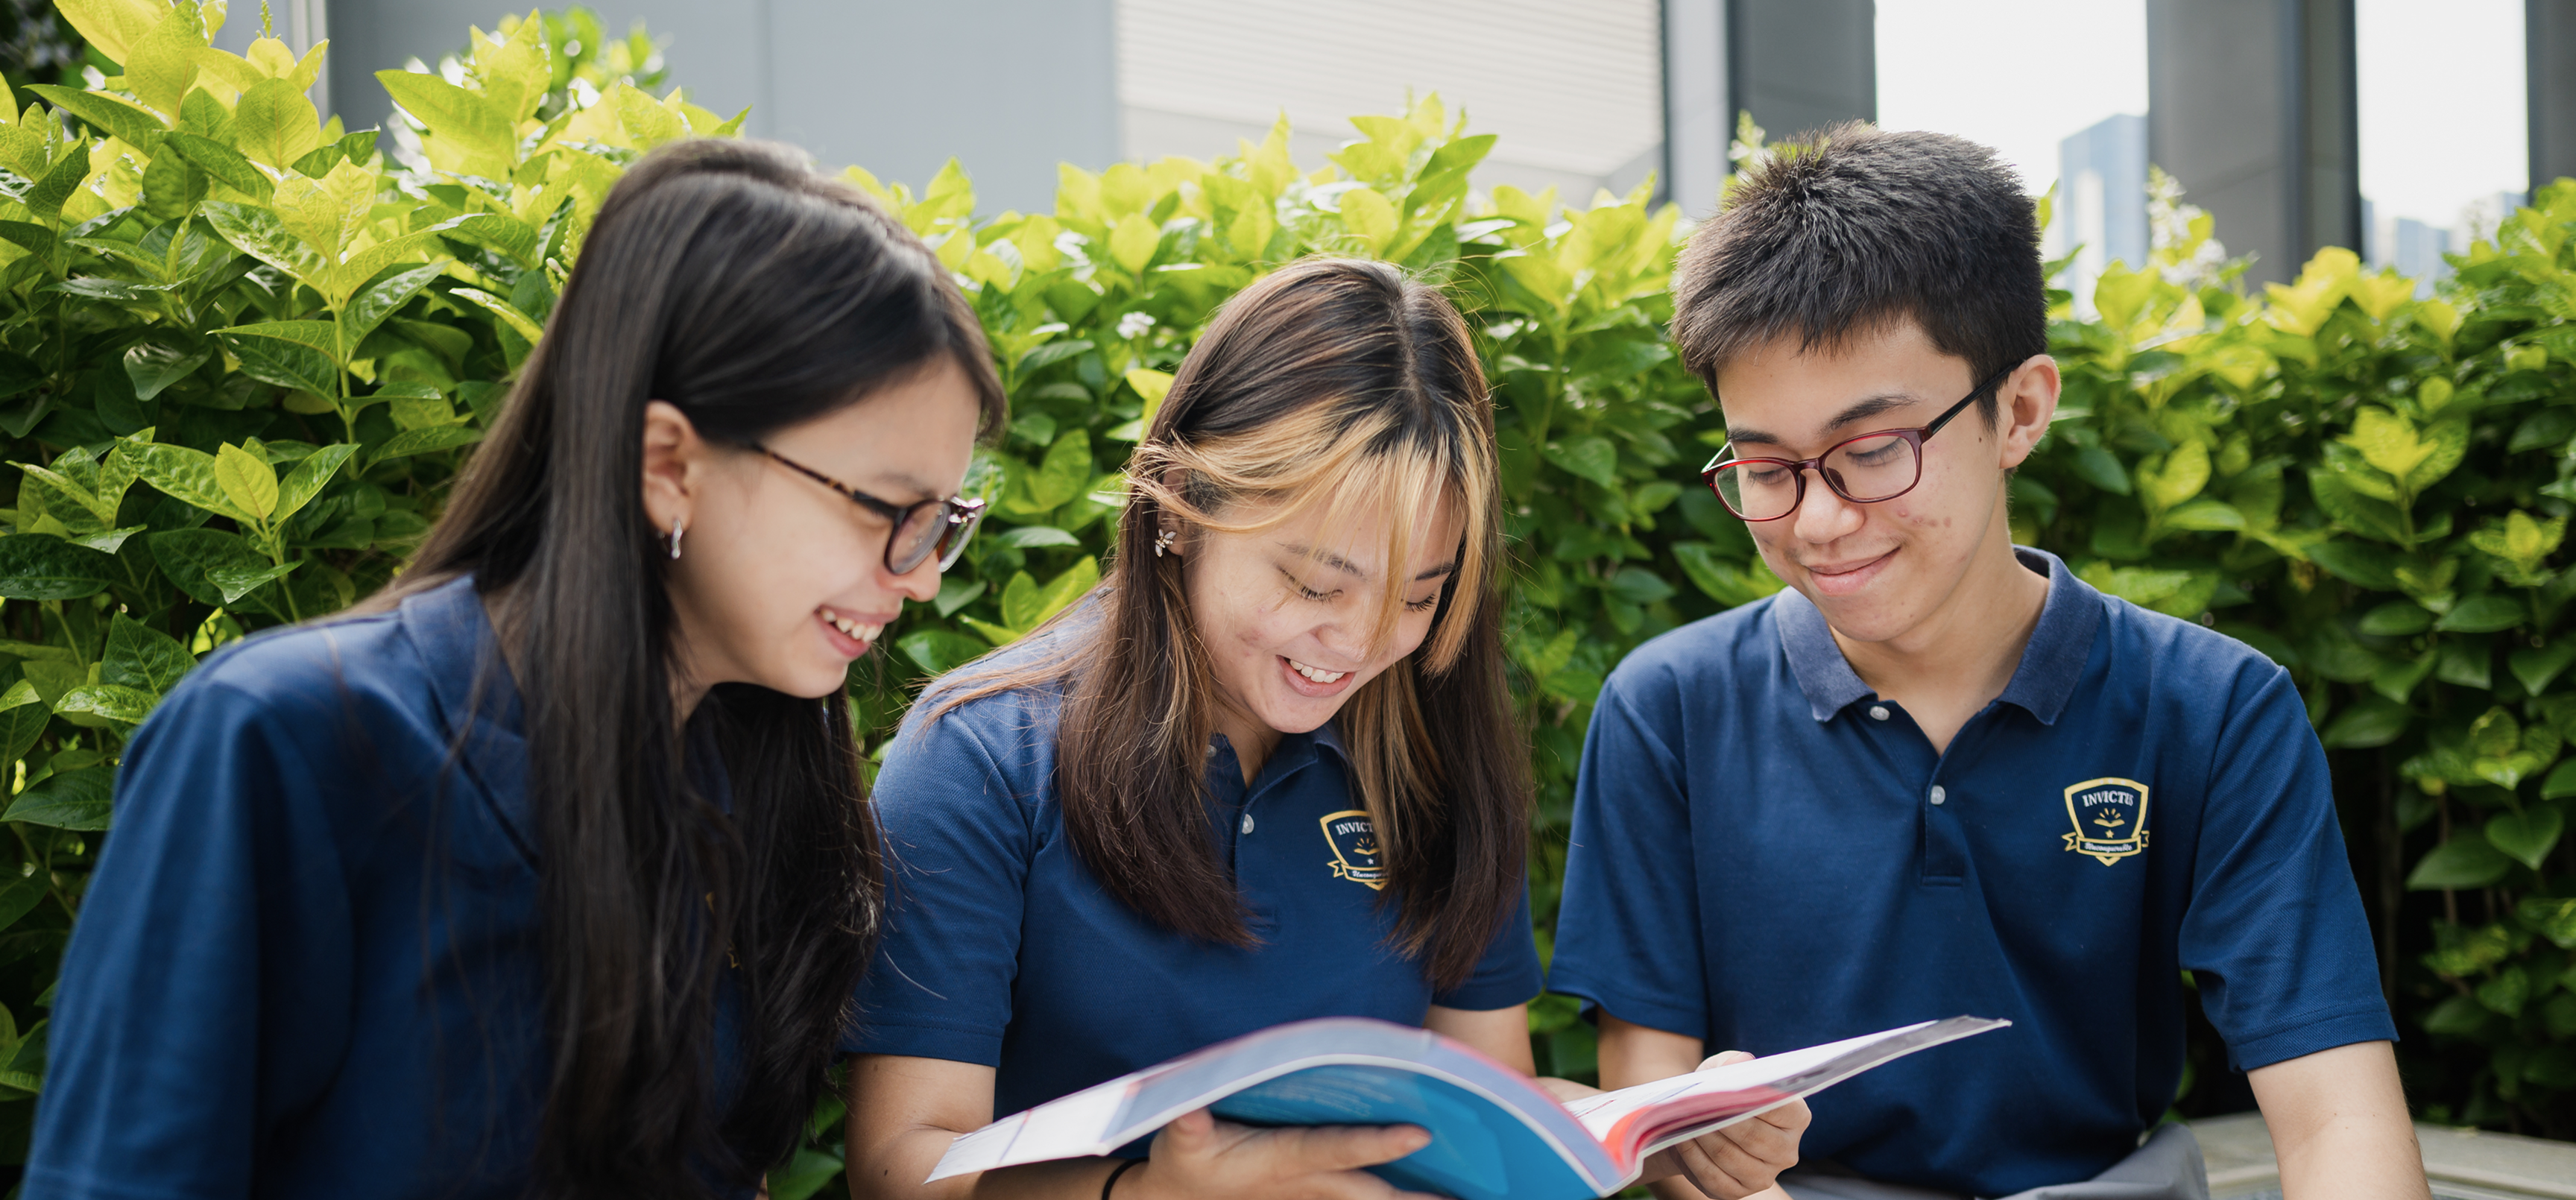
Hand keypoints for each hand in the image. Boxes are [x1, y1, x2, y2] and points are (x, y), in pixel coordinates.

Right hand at [1125, 1109, 1442, 1199]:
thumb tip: (1189, 1110)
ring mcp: (1315, 1195)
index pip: (1336, 1149)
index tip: (1417, 1134)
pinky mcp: (1316, 1196)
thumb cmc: (1186, 1164)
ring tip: (1469, 1198)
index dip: (1375, 1144)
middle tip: (1469, 1194)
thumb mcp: (1180, 1145)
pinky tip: (1436, 1198)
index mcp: (1283, 1162)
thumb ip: (1188, 1126)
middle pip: (1376, 1192)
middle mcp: (1309, 1184)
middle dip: (1421, 1197)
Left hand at [1641, 1051, 1808, 1199]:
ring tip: (1685, 1119)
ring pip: (1730, 1157)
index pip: (1779, 1107)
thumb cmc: (1720, 1092)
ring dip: (1703, 1137)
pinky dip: (1693, 1157)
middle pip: (1754, 1136)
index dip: (1751, 1097)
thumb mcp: (1725, 1068)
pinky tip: (1682, 1139)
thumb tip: (1742, 1061)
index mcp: (1796, 1117)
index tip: (1724, 1088)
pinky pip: (1713, 1177)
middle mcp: (1787, 1151)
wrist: (1699, 1122)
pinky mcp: (1738, 1192)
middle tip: (1696, 1104)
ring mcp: (1765, 1176)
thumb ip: (1733, 1062)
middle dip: (1721, 1119)